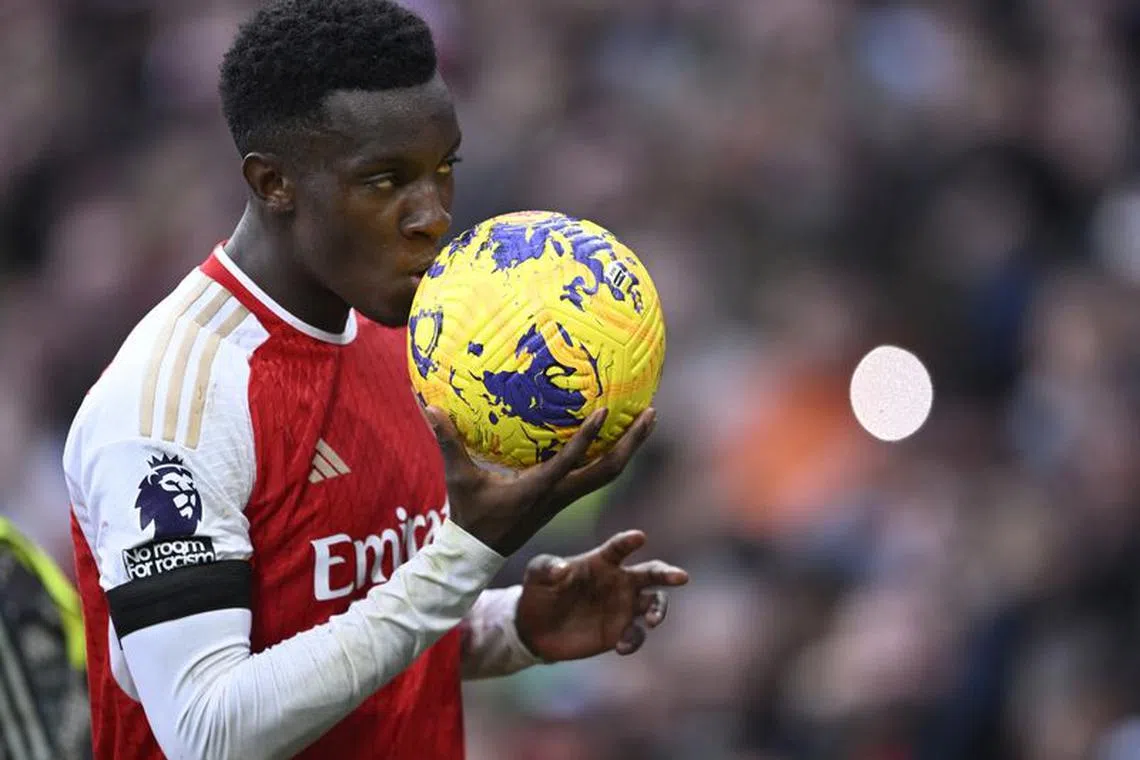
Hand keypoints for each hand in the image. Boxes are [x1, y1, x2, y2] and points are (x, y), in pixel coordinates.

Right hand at [425, 407, 655, 554]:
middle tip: (652, 412)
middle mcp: (560, 495)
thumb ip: (448, 442)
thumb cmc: (470, 516)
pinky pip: (597, 475)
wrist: (478, 555)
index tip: (607, 410)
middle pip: (609, 470)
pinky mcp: (564, 499)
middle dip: (632, 442)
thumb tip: (429, 406)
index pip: (570, 461)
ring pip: (609, 473)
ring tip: (648, 419)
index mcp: (539, 489)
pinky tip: (620, 435)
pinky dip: (613, 454)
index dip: (589, 437)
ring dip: (630, 447)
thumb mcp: (458, 478)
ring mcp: (566, 499)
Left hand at [514, 531, 688, 660]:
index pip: (619, 548)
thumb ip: (546, 567)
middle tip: (681, 577)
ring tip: (652, 621)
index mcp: (601, 561)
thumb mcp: (535, 575)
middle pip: (651, 573)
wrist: (535, 629)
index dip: (629, 541)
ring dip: (659, 610)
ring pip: (653, 603)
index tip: (639, 537)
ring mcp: (622, 607)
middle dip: (668, 574)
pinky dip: (634, 640)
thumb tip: (562, 569)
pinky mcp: (618, 632)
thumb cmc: (538, 592)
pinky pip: (636, 634)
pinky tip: (621, 646)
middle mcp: (618, 581)